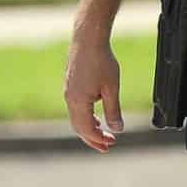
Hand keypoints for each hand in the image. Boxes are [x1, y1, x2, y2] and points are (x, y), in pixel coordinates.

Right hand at [64, 34, 123, 150]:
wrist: (88, 39)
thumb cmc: (101, 61)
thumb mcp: (112, 88)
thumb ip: (113, 110)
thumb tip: (117, 129)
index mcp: (78, 102)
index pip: (86, 129)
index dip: (98, 139)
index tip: (111, 144)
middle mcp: (69, 99)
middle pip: (79, 127)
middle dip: (93, 138)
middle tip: (107, 147)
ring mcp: (68, 92)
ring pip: (76, 118)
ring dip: (90, 128)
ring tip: (104, 134)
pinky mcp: (71, 86)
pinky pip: (76, 108)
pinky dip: (86, 118)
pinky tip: (97, 118)